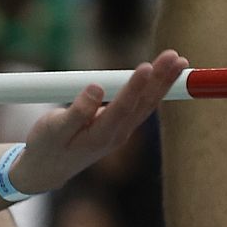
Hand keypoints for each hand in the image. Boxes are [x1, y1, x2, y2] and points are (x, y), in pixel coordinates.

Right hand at [9, 50, 187, 193]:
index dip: (134, 87)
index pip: (122, 108)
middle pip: (144, 104)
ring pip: (147, 104)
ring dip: (164, 82)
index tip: (146, 67)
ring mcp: (121, 131)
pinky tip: (165, 76)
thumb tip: (95, 88)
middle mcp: (117, 135)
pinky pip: (142, 105)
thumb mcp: (53, 130)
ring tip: (179, 61)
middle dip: (161, 79)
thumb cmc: (46, 146)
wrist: (47, 169)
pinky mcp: (120, 126)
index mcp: (99, 136)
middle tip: (175, 57)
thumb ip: (76, 111)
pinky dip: (155, 89)